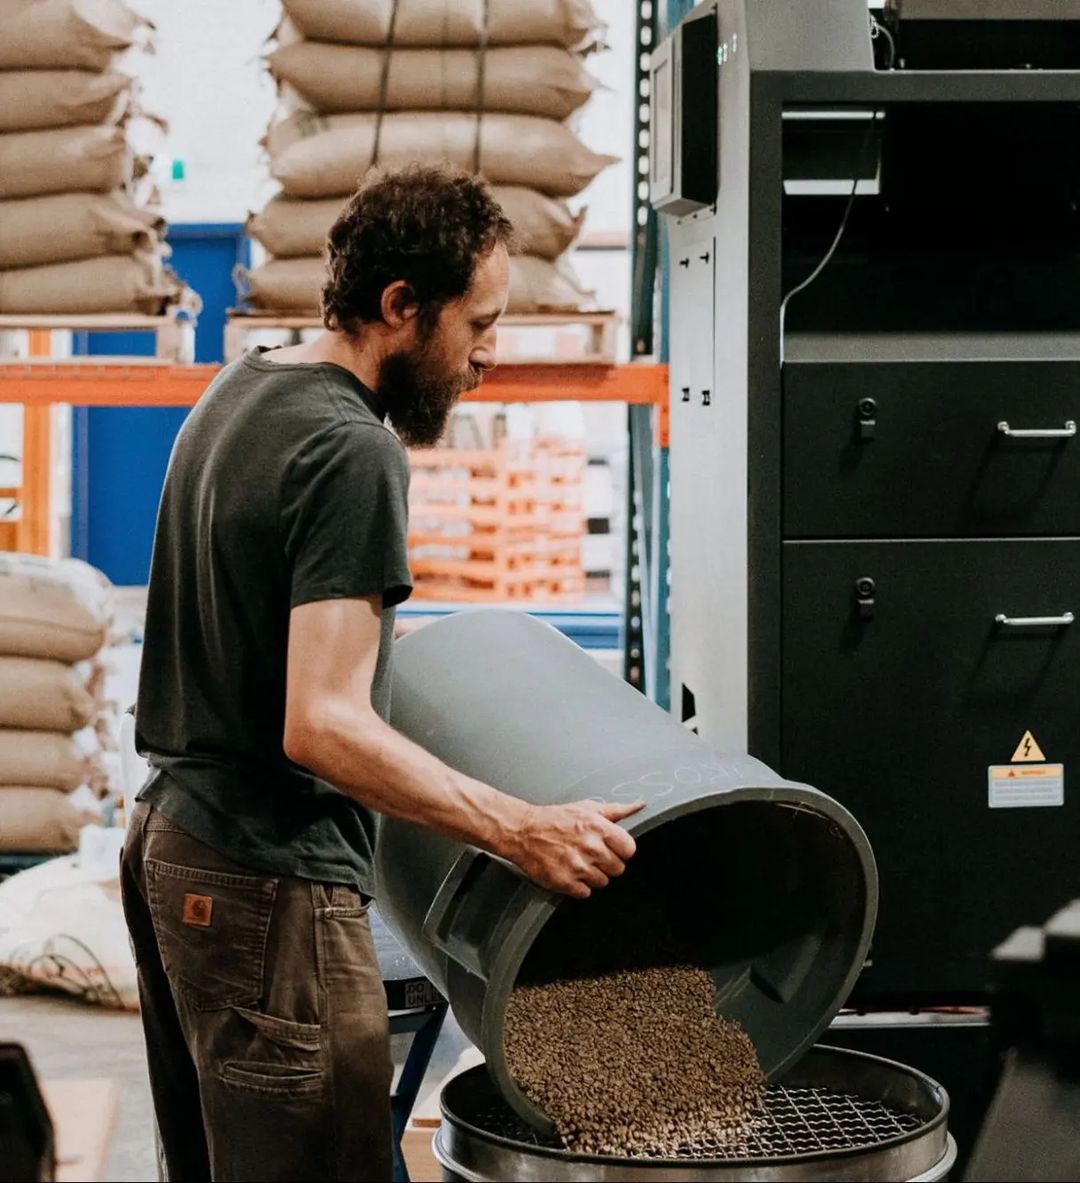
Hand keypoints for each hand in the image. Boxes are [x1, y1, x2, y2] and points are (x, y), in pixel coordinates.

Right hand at [507, 799, 645, 898]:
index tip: (612, 848)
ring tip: (577, 861)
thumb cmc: (554, 818)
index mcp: (598, 828)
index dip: (622, 850)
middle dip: (607, 863)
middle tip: (591, 854)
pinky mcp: (565, 882)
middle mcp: (590, 848)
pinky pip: (585, 892)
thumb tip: (639, 805)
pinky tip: (569, 871)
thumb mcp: (587, 807)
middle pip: (618, 868)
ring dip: (592, 874)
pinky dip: (578, 885)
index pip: (629, 850)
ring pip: (602, 882)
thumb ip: (616, 810)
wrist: (523, 831)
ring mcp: (578, 867)